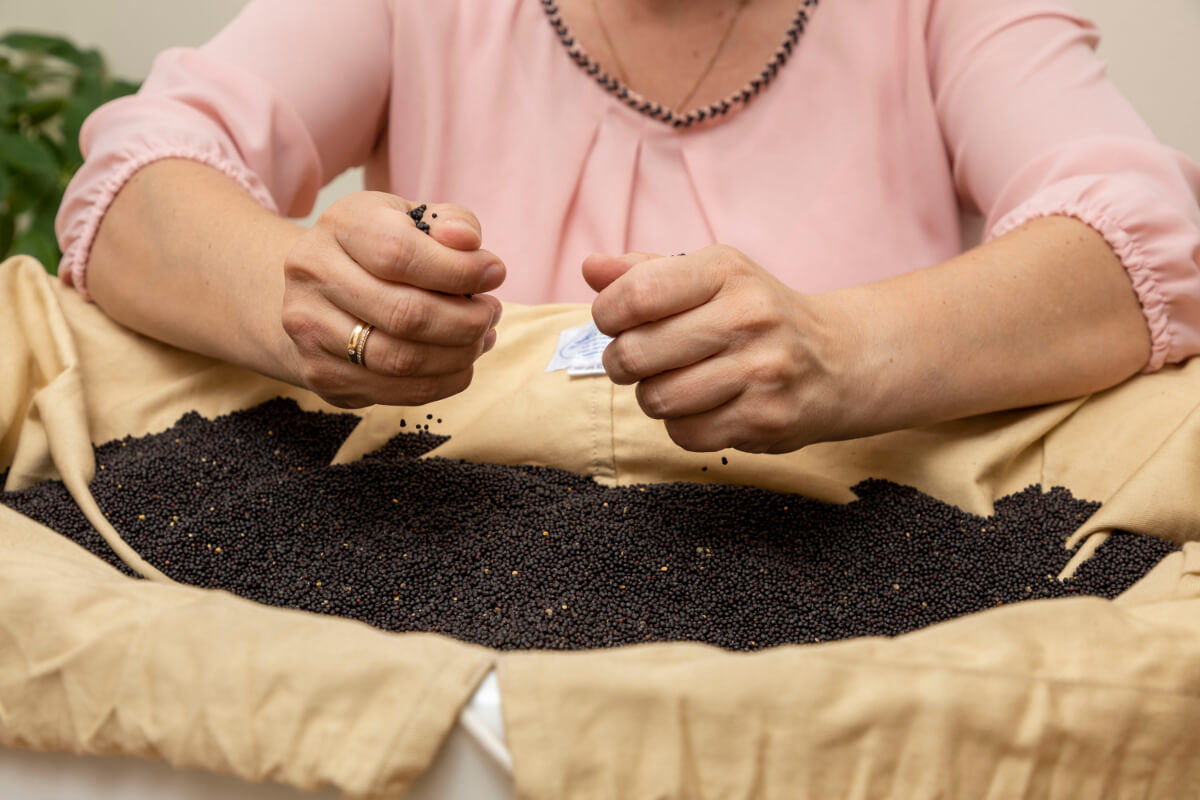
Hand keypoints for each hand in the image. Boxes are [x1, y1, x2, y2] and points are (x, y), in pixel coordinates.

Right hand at [281, 192, 504, 407]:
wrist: (313, 291)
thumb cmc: (376, 248)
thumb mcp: (409, 218)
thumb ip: (446, 221)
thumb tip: (469, 241)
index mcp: (339, 225)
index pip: (400, 254)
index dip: (458, 271)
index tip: (494, 274)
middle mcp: (313, 275)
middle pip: (405, 314)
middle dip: (466, 320)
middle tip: (492, 313)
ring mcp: (310, 330)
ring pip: (402, 360)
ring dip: (460, 354)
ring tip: (482, 337)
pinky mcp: (322, 376)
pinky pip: (397, 392)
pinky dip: (444, 382)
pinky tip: (461, 362)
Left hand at [584, 245, 853, 453]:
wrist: (839, 360)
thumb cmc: (757, 315)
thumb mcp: (711, 278)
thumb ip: (647, 273)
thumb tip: (591, 268)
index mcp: (726, 271)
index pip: (637, 293)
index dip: (607, 314)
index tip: (615, 322)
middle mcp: (748, 317)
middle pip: (635, 354)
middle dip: (622, 362)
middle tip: (637, 360)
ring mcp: (761, 371)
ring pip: (656, 399)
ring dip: (652, 397)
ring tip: (674, 383)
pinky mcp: (766, 419)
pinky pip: (685, 434)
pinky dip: (682, 425)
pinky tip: (704, 406)